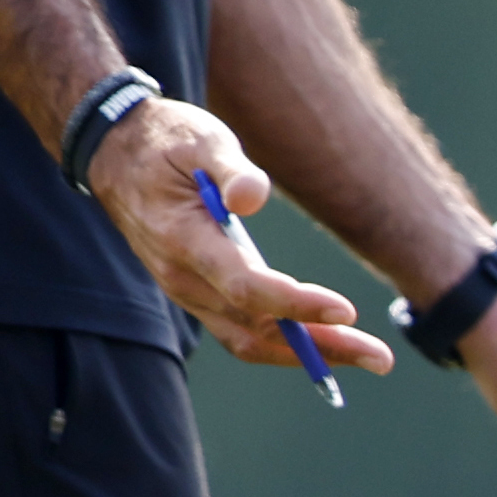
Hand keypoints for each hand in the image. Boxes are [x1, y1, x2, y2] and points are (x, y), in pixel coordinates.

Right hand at [88, 95, 390, 379]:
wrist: (116, 155)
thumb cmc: (167, 141)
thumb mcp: (201, 138)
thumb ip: (229, 167)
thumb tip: (253, 198)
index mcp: (182, 239)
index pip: (245, 285)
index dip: (295, 304)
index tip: (346, 310)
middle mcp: (181, 276)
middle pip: (255, 327)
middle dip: (319, 346)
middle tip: (380, 358)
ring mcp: (186, 289)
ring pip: (249, 338)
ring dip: (308, 353)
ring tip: (366, 357)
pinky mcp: (196, 292)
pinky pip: (241, 330)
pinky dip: (284, 343)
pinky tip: (326, 342)